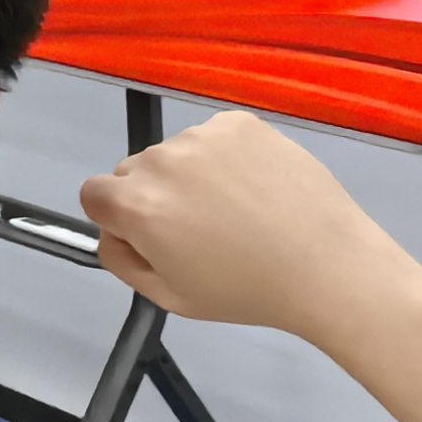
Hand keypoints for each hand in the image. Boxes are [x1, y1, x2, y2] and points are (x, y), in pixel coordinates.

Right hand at [77, 112, 421, 353]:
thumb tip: (114, 231)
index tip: (155, 237)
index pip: (94, 194)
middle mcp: (161, 160)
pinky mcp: (239, 122)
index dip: (120, 219)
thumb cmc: (248, 291)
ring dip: (191, 175)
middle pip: (134, 171)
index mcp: (137, 205)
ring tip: (239, 210)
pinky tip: (256, 187)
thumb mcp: (170, 299)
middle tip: (202, 229)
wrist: (327, 264)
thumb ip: (123, 261)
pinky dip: (225, 157)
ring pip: (176, 153)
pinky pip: (213, 137)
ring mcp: (202, 135)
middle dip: (155, 196)